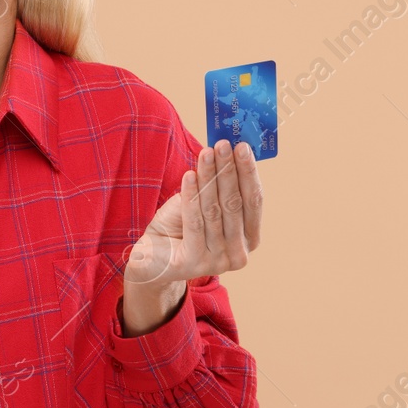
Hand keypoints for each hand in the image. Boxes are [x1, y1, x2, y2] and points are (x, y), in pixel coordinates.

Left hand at [124, 139, 263, 291]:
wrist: (153, 258)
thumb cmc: (181, 227)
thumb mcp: (203, 204)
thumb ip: (217, 186)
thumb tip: (224, 150)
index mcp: (249, 239)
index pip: (254, 201)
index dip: (248, 173)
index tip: (242, 146)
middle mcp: (239, 253)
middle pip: (235, 204)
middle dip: (229, 170)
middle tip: (223, 144)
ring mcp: (218, 261)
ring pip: (214, 210)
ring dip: (209, 177)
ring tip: (205, 153)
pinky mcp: (194, 262)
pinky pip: (194, 221)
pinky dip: (191, 195)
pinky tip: (189, 175)